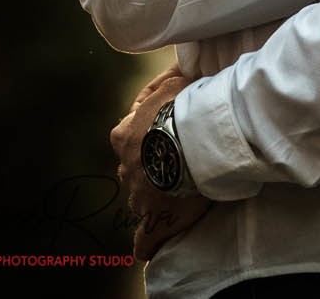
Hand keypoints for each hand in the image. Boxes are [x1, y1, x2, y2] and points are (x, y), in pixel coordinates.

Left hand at [109, 62, 209, 260]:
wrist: (195, 138)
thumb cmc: (185, 107)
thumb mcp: (174, 82)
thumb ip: (166, 83)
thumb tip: (174, 70)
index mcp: (124, 133)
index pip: (128, 139)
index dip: (147, 142)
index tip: (164, 144)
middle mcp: (124, 164)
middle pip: (133, 168)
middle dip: (148, 171)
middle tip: (173, 170)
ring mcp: (137, 193)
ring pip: (139, 197)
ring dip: (153, 198)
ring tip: (174, 201)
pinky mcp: (152, 218)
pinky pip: (145, 238)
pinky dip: (147, 243)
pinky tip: (147, 250)